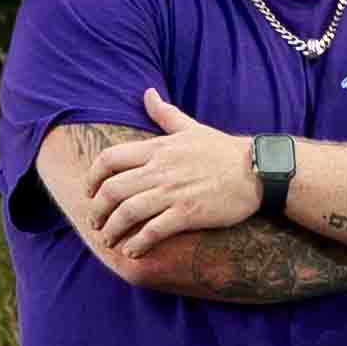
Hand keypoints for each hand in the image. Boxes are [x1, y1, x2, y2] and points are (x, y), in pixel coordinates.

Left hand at [84, 90, 263, 256]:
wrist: (257, 170)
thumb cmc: (223, 150)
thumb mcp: (191, 127)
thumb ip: (165, 113)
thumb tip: (147, 93)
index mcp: (157, 148)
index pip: (109, 159)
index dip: (92, 178)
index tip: (89, 192)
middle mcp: (160, 170)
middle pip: (112, 190)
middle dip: (97, 210)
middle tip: (96, 222)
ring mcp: (174, 192)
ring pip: (128, 213)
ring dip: (112, 230)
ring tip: (109, 240)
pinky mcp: (189, 213)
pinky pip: (153, 231)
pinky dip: (138, 244)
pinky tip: (133, 252)